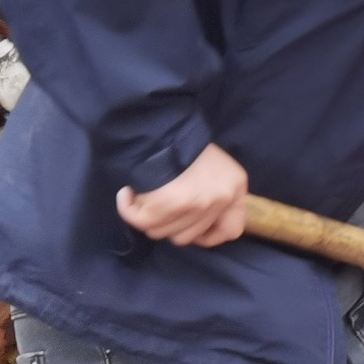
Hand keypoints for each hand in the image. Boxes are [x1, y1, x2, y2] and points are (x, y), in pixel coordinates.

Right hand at [117, 143, 247, 246]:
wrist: (166, 126)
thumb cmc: (189, 144)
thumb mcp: (217, 167)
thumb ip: (216, 193)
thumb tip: (197, 222)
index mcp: (235, 189)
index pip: (231, 230)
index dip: (209, 236)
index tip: (193, 231)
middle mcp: (219, 199)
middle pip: (187, 236)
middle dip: (169, 225)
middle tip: (159, 206)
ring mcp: (194, 205)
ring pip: (163, 232)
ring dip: (149, 217)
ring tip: (144, 195)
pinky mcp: (167, 205)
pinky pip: (142, 222)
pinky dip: (129, 211)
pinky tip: (127, 195)